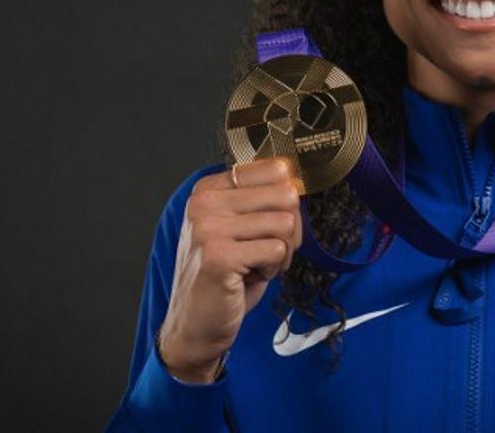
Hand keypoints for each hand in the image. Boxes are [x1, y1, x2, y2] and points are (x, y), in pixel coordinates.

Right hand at [157, 156, 302, 382]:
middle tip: (267, 251)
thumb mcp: (239, 227)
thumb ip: (262, 201)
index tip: (270, 224)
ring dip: (281, 253)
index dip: (287, 202)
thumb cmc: (224, 276)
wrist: (195, 324)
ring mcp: (208, 228)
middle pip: (286, 195)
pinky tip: (248, 278)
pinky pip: (277, 251)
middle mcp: (204, 202)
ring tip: (254, 265)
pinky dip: (273, 269)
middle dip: (290, 229)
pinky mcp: (219, 256)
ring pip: (285, 224)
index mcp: (209, 189)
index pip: (276, 169)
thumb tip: (298, 182)